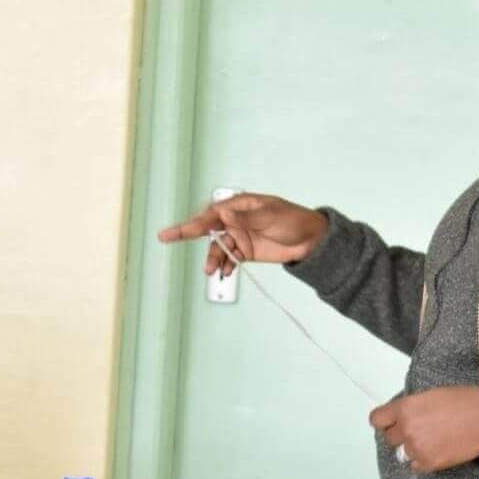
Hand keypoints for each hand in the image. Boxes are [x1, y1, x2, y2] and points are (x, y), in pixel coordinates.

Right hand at [157, 192, 329, 276]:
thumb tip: (225, 216)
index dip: (194, 221)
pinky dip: (225, 266)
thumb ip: (246, 218)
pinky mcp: (245, 251)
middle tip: (167, 237)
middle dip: (188, 233)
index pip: (213, 213)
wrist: (312, 241)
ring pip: (218, 247)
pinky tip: (224, 272)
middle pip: (207, 227)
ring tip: (210, 270)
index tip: (180, 229)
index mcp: (240, 206)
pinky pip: (229, 259)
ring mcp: (240, 236)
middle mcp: (236, 220)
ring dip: (212, 258)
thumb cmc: (294, 220)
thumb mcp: (271, 216)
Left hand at [371, 387, 478, 472]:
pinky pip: (415, 466)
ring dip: (411, 449)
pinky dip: (422, 461)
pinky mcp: (428, 463)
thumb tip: (403, 415)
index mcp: (405, 408)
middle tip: (419, 432)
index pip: (376, 419)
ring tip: (430, 442)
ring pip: (401, 453)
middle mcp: (406, 428)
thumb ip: (412, 407)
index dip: (384, 421)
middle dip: (400, 435)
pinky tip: (436, 451)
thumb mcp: (431, 395)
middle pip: (389, 438)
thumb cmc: (466, 402)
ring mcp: (416, 447)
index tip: (391, 423)